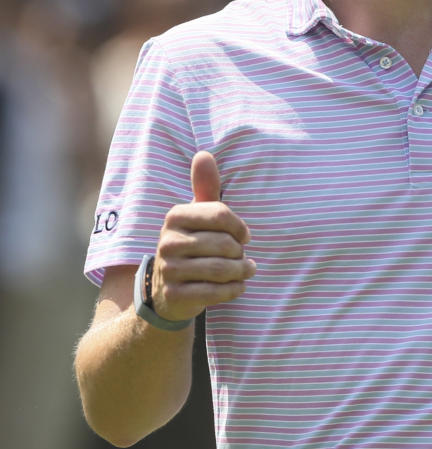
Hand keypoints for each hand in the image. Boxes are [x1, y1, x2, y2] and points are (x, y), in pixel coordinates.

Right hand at [151, 151, 255, 321]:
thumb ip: (205, 188)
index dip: (240, 227)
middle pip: (225, 244)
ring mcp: (168, 269)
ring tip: (246, 270)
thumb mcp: (198, 216)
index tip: (245, 236)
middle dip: (241, 253)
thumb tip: (203, 154)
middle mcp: (167, 241)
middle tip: (243, 257)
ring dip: (242, 272)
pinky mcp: (175, 294)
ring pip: (222, 269)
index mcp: (175, 216)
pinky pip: (215, 292)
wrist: (169, 290)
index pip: (221, 214)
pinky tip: (238, 286)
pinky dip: (234, 289)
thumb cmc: (193, 245)